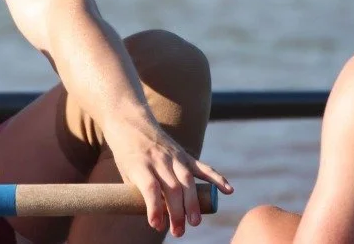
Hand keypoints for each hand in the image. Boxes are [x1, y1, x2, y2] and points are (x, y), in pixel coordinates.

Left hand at [106, 114, 232, 237]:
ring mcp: (173, 156)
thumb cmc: (126, 153)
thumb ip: (141, 192)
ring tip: (195, 222)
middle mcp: (158, 159)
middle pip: (172, 188)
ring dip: (192, 203)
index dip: (154, 207)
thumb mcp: (126, 172)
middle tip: (178, 232)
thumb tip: (159, 220)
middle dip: (177, 213)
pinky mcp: (184, 154)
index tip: (156, 225)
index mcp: (140, 164)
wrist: (130, 121)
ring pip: (187, 180)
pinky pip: (202, 167)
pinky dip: (216, 178)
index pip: (150, 187)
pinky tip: (228, 190)